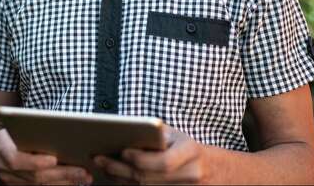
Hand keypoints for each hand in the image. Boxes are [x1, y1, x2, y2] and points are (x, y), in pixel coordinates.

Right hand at [0, 128, 92, 184]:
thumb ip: (34, 129)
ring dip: (64, 182)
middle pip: (33, 176)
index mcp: (0, 144)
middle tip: (82, 171)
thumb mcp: (20, 123)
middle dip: (60, 174)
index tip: (54, 159)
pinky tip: (73, 180)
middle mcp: (1, 165)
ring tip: (84, 177)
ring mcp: (9, 179)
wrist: (0, 143)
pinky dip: (59, 185)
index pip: (16, 159)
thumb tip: (62, 135)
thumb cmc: (16, 129)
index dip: (35, 162)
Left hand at [93, 126, 208, 183]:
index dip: (141, 159)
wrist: (215, 171)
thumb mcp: (176, 136)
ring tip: (103, 169)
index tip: (122, 151)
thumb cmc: (187, 148)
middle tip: (99, 160)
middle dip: (120, 169)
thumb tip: (122, 134)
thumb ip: (155, 135)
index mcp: (191, 152)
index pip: (164, 162)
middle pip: (148, 178)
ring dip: (120, 180)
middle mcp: (191, 175)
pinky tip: (116, 180)